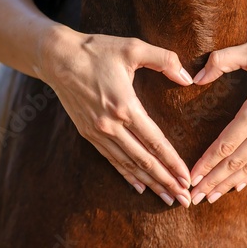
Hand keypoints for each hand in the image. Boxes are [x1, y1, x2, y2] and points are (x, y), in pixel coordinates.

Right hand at [36, 28, 193, 206]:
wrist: (57, 58)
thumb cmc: (97, 50)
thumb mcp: (133, 47)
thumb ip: (165, 60)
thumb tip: (188, 78)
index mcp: (125, 106)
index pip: (155, 142)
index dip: (173, 163)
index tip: (187, 179)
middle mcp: (111, 125)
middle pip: (144, 160)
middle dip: (166, 182)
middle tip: (183, 199)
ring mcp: (98, 132)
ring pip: (129, 165)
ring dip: (150, 183)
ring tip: (166, 198)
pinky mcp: (88, 134)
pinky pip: (111, 159)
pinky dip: (127, 175)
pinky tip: (139, 186)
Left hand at [189, 40, 246, 204]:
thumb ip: (220, 61)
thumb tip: (195, 78)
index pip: (226, 143)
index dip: (207, 162)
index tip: (191, 176)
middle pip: (235, 162)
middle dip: (212, 181)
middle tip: (193, 197)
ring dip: (228, 184)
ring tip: (209, 197)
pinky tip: (237, 186)